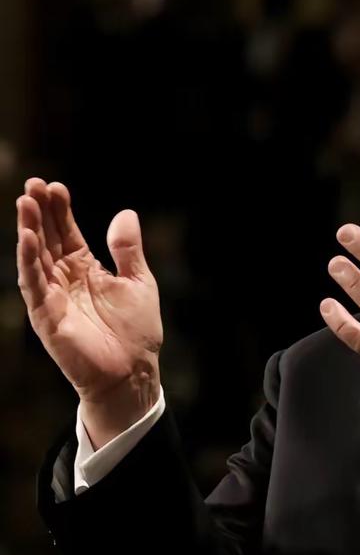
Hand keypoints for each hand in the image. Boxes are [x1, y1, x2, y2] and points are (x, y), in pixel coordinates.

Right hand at [16, 178, 162, 438]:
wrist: (133, 371)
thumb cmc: (137, 331)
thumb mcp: (138, 281)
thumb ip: (128, 249)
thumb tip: (126, 213)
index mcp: (86, 270)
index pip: (67, 233)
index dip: (61, 210)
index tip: (56, 186)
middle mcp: (65, 280)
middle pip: (48, 239)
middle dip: (40, 212)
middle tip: (33, 184)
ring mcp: (53, 296)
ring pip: (36, 257)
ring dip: (29, 229)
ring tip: (26, 202)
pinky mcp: (47, 315)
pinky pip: (33, 284)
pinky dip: (29, 261)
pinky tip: (27, 238)